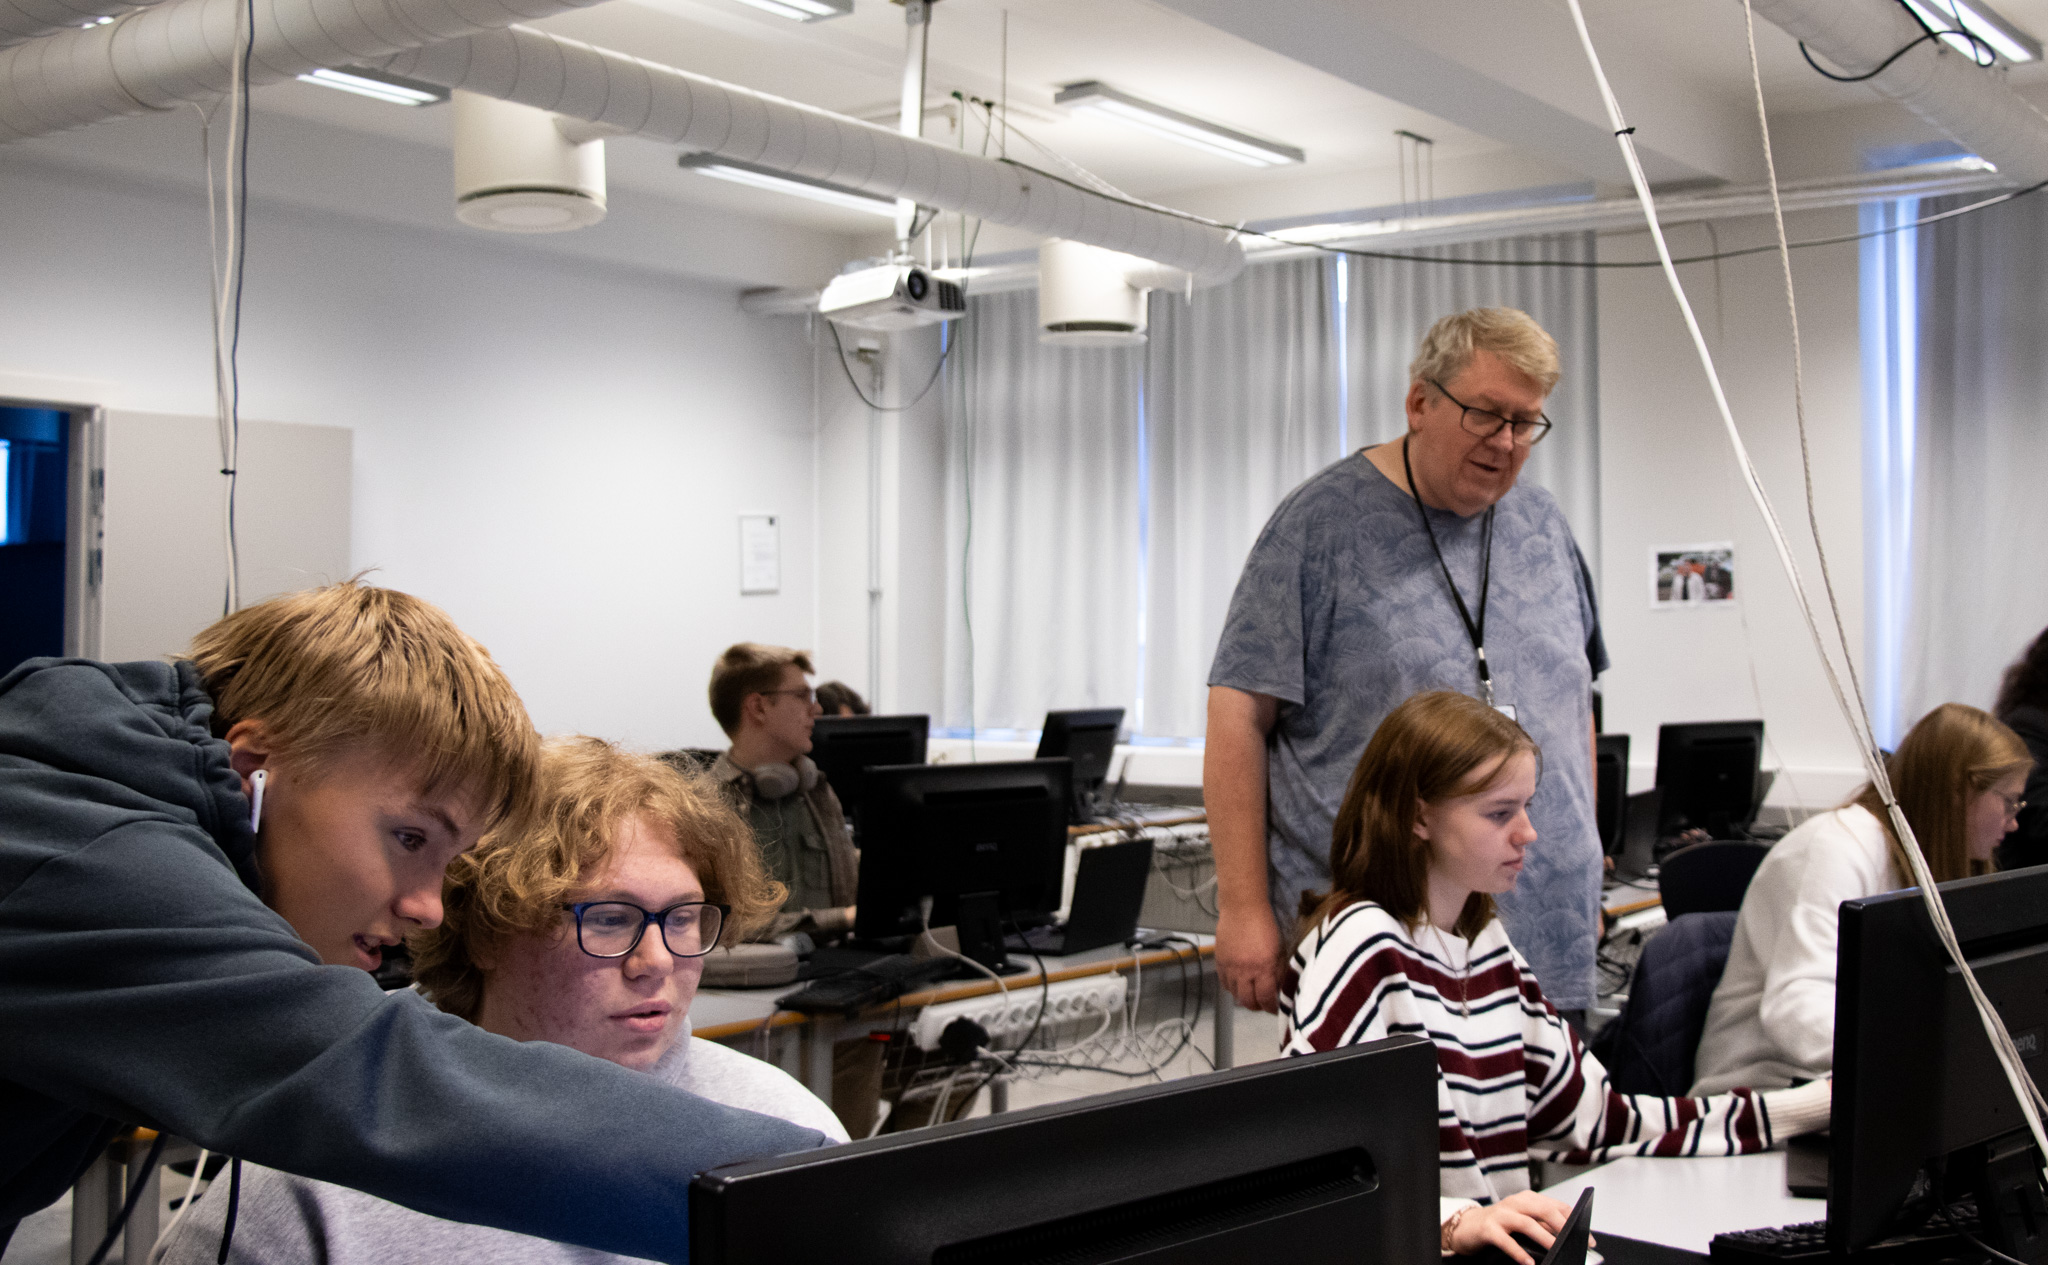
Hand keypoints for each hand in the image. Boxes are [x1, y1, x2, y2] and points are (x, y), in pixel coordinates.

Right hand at [1215, 903, 1283, 1012]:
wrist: (1242, 908)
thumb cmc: (1265, 925)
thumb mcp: (1279, 949)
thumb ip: (1278, 970)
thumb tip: (1279, 987)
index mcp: (1263, 968)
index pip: (1266, 999)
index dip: (1271, 1008)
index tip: (1276, 1009)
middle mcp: (1244, 972)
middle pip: (1247, 1001)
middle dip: (1257, 1007)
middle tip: (1263, 1004)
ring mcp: (1229, 967)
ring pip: (1234, 994)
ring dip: (1243, 998)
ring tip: (1250, 994)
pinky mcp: (1219, 961)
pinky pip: (1223, 982)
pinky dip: (1231, 987)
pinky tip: (1238, 983)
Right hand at [1446, 1192, 1583, 1264]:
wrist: (1466, 1227)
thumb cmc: (1500, 1225)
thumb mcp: (1523, 1222)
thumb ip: (1543, 1227)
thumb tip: (1568, 1240)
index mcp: (1528, 1199)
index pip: (1557, 1206)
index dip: (1574, 1220)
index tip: (1588, 1238)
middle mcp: (1515, 1203)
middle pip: (1544, 1210)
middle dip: (1563, 1227)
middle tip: (1575, 1242)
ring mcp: (1501, 1214)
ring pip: (1526, 1223)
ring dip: (1544, 1238)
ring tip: (1556, 1251)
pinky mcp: (1488, 1229)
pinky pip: (1505, 1240)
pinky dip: (1518, 1252)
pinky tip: (1529, 1263)